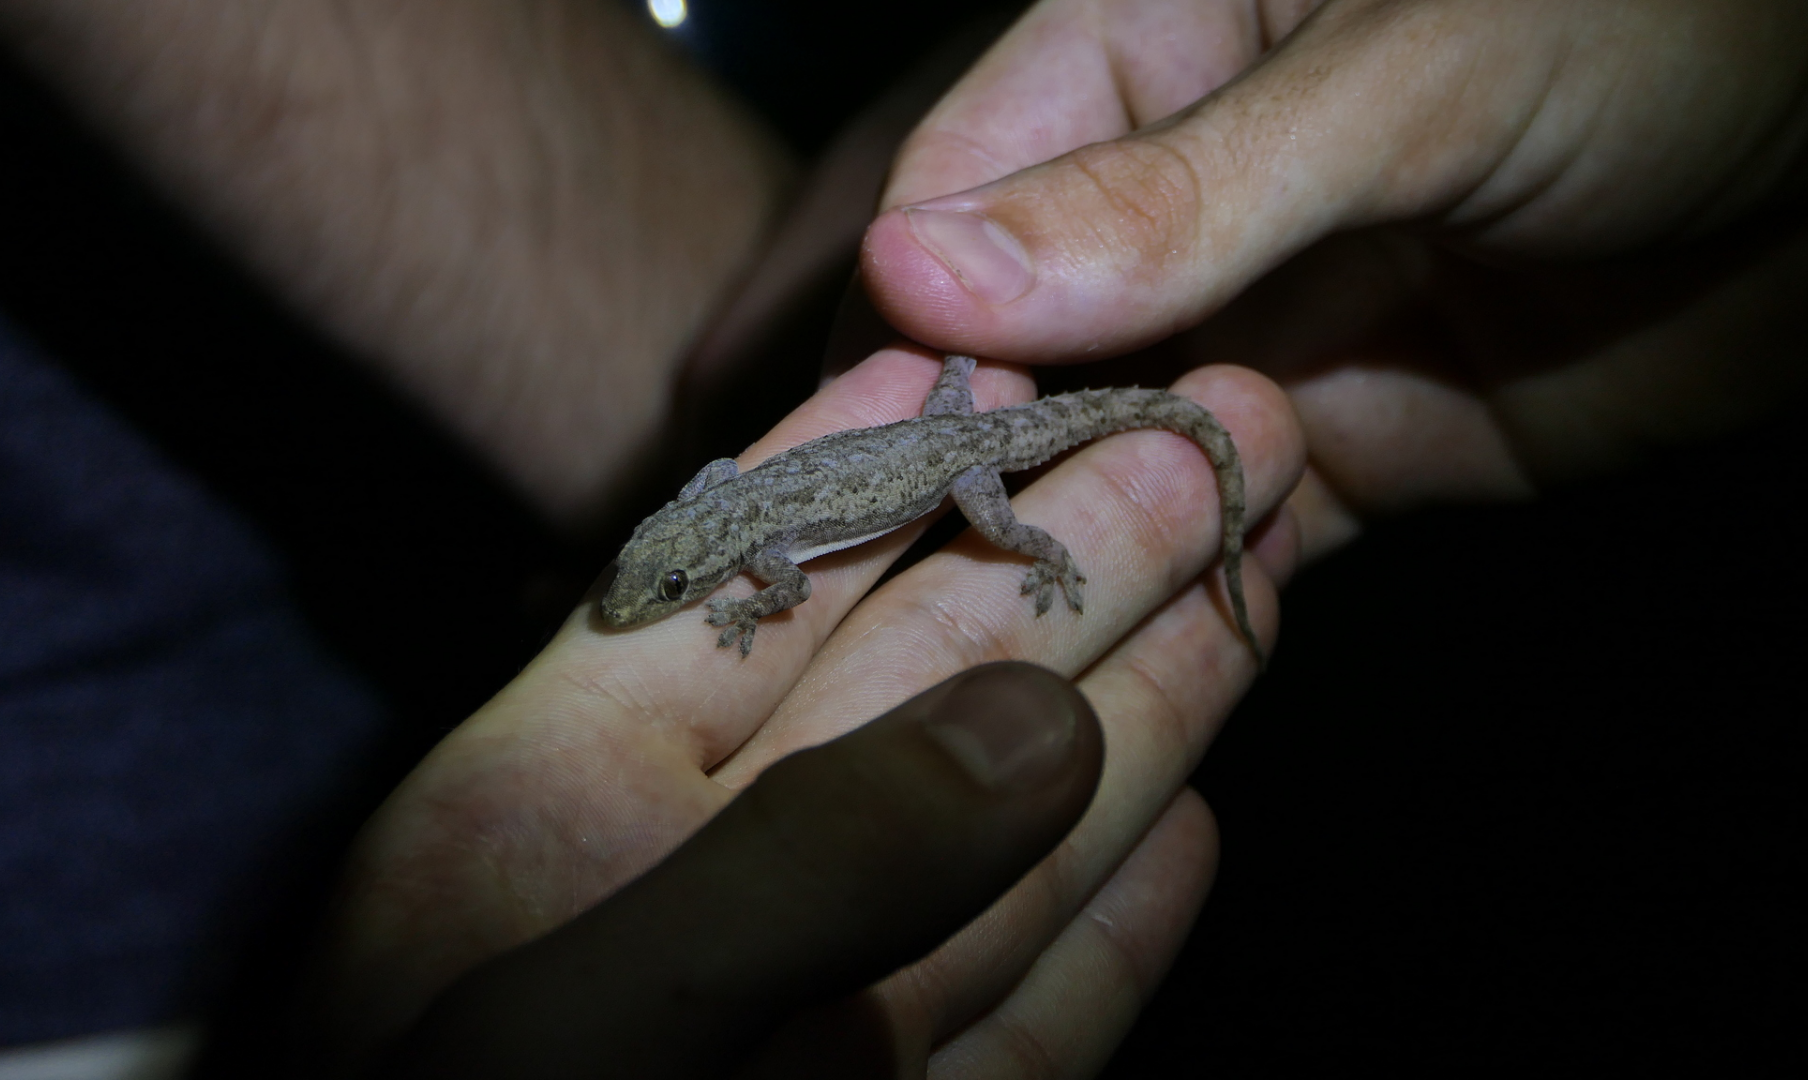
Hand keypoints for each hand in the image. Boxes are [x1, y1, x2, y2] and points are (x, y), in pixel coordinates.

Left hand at [314, 347, 1305, 1073]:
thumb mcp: (575, 1039)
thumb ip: (802, 863)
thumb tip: (1042, 714)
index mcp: (556, 826)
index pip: (755, 590)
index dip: (890, 463)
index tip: (1020, 353)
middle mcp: (694, 904)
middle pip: (918, 690)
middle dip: (1070, 553)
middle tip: (1221, 428)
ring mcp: (811, 1032)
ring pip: (1002, 841)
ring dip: (1133, 711)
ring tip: (1251, 574)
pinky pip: (1026, 1027)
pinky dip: (1119, 931)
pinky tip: (1196, 827)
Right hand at [860, 0, 1807, 560]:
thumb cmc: (1664, 28)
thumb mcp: (1415, 81)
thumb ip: (1176, 192)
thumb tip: (915, 274)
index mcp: (1151, 53)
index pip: (955, 195)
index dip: (903, 324)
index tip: (875, 446)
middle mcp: (1172, 202)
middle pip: (1002, 341)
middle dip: (968, 452)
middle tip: (923, 580)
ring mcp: (1254, 327)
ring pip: (1100, 449)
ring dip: (1070, 538)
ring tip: (1030, 635)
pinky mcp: (1340, 440)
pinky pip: (1222, 526)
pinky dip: (1186, 587)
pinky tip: (1146, 656)